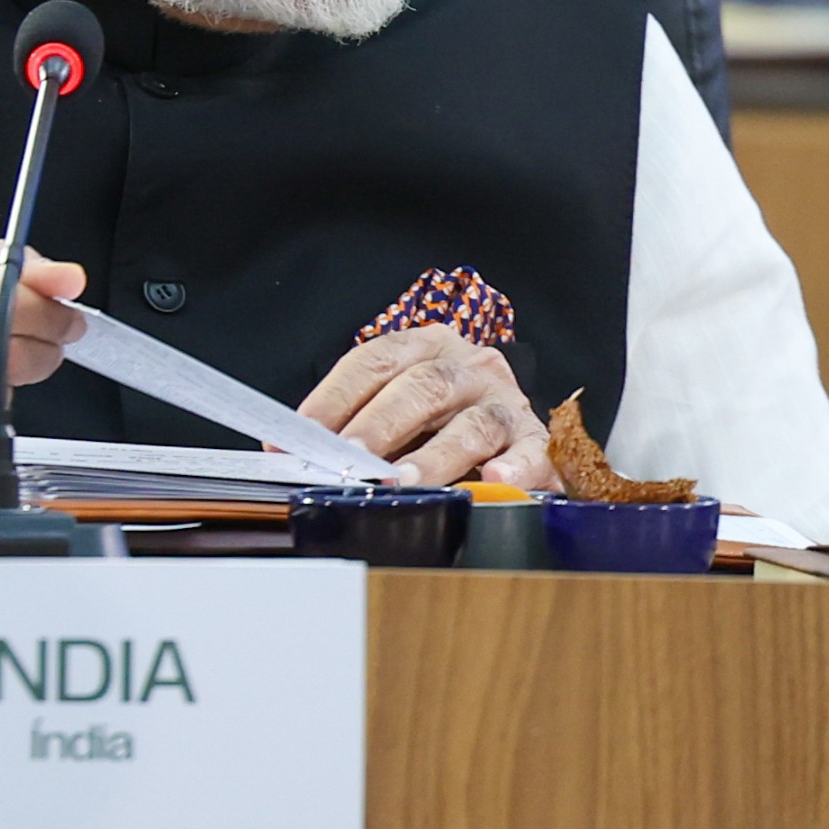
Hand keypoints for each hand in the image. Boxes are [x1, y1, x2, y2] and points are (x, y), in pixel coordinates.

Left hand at [291, 324, 555, 487]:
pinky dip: (515, 466)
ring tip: (405, 482)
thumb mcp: (397, 412)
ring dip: (435, 455)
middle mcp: (469, 366)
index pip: (375, 360)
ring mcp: (506, 403)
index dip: (335, 397)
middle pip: (423, 386)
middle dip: (380, 424)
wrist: (513, 436)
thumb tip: (290, 451)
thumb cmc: (440, 423)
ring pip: (473, 422)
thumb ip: (354, 426)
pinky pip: (531, 452)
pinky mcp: (538, 442)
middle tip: (351, 460)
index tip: (302, 434)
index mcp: (427, 346)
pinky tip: (495, 479)